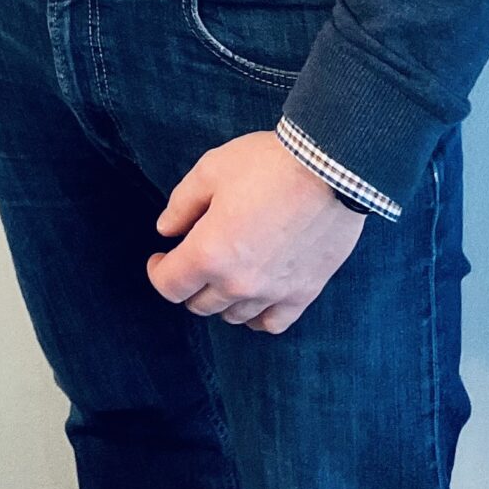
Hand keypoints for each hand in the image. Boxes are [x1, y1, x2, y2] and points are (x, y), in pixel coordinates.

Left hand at [147, 130, 366, 332]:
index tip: (160, 256)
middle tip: (191, 259)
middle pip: (199, 304)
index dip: (157, 271)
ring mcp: (273, 293)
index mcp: (210, 253)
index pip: (169, 286)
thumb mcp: (211, 170)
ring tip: (223, 272)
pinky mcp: (304, 294)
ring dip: (220, 298)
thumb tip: (165, 229)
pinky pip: (271, 323)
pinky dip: (256, 315)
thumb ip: (181, 204)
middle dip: (188, 283)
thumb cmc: (266, 164)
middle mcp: (239, 283)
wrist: (330, 169)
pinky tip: (254, 296)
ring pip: (233, 316)